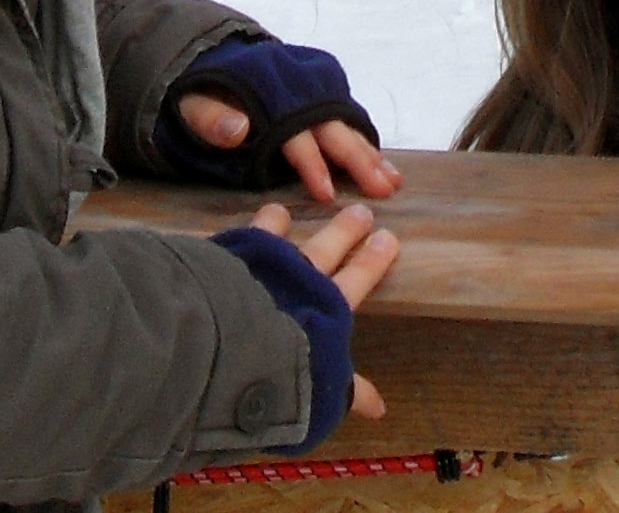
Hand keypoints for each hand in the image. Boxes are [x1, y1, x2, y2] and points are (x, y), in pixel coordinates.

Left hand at [174, 95, 401, 204]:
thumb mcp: (193, 105)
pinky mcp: (315, 103)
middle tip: (382, 189)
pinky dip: (364, 143)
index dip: (312, 166)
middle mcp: (298, 101)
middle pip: (334, 132)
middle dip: (359, 161)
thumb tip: (239, 131)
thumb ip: (211, 118)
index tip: (327, 195)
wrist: (214, 58)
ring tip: (393, 181)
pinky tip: (380, 163)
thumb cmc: (201, 93)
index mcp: (272, 103)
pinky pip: (345, 124)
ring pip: (346, 129)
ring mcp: (309, 101)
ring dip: (370, 154)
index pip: (297, 139)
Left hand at [238, 199, 397, 422]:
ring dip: (282, 224)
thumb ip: (349, 393)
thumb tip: (380, 410)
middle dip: (346, 232)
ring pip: (276, 238)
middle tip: (361, 212)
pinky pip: (243, 238)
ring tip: (284, 210)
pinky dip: (251, 227)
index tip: (389, 238)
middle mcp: (299, 279)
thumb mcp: (324, 394)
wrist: (233, 348)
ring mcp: (263, 266)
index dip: (373, 261)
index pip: (357, 280)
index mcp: (328, 306)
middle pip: (327, 249)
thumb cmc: (285, 374)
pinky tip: (249, 219)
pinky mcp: (230, 261)